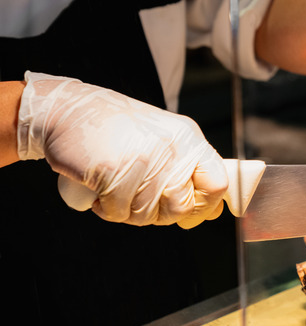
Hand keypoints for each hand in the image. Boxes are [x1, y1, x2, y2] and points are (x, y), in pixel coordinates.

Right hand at [17, 72, 227, 227]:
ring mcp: (144, 159)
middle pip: (182, 208)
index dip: (206, 204)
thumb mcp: (163, 140)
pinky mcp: (114, 170)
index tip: (189, 210)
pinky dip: (106, 209)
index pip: (218, 183)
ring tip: (116, 190)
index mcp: (188, 139)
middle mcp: (171, 147)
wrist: (67, 110)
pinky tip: (100, 190)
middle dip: (160, 214)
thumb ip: (188, 172)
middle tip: (140, 200)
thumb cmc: (116, 130)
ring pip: (147, 214)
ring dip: (127, 211)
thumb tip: (213, 212)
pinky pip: (118, 212)